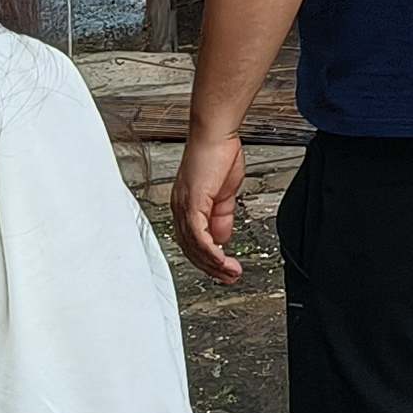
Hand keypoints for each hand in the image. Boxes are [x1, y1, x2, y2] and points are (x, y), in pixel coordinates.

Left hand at [173, 129, 247, 282]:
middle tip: (229, 277)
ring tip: (231, 273)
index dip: (207, 258)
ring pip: (194, 247)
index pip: (192, 241)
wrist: (216, 135)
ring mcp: (184, 207)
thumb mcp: (224, 194)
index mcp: (186, 206)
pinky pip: (199, 236)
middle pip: (191, 249)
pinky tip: (223, 260)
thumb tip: (222, 238)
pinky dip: (212, 252)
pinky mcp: (192, 204)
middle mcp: (180, 209)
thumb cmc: (219, 155)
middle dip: (211, 268)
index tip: (223, 269)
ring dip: (214, 264)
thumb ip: (222, 217)